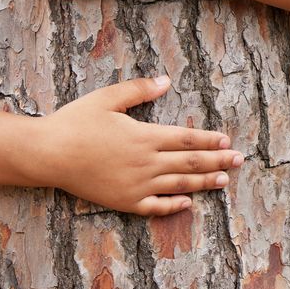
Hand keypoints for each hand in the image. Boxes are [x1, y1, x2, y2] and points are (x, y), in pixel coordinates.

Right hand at [29, 75, 241, 215]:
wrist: (49, 154)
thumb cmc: (75, 122)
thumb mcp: (107, 98)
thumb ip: (139, 90)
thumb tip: (166, 81)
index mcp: (145, 136)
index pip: (187, 138)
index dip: (210, 140)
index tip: (227, 141)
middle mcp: (147, 163)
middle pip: (191, 162)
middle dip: (218, 161)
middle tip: (239, 161)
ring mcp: (137, 185)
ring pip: (180, 185)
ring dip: (204, 183)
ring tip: (224, 181)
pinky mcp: (125, 201)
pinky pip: (156, 207)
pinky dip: (175, 206)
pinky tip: (188, 203)